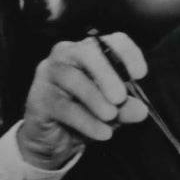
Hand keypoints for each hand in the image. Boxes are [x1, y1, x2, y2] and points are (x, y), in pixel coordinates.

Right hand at [18, 32, 148, 169]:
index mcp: (91, 52)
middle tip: (120, 97)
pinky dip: (86, 120)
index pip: (112, 41)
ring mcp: (50, 74)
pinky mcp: (38, 97)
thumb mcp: (113, 113)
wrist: (56, 138)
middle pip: (87, 52)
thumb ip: (127, 108)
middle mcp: (67, 55)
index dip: (127, 53)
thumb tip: (141, 110)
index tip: (140, 74)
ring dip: (95, 99)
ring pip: (73, 79)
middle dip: (106, 74)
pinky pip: (63, 106)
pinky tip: (103, 133)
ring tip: (111, 116)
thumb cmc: (87, 113)